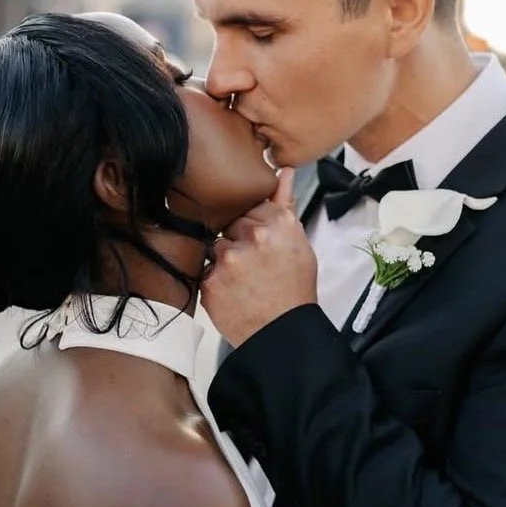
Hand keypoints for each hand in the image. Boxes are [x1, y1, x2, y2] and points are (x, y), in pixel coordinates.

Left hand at [201, 169, 317, 347]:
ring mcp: (230, 259)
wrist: (282, 333)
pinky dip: (216, 283)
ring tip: (244, 281)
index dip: (255, 229)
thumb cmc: (293, 292)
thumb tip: (283, 173)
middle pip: (231, 226)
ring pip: (216, 248)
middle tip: (255, 267)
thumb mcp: (299, 245)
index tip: (263, 247)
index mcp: (279, 223)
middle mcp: (254, 236)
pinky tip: (234, 293)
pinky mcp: (211, 280)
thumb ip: (286, 205)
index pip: (250, 208)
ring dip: (225, 262)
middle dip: (239, 243)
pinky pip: (206, 271)